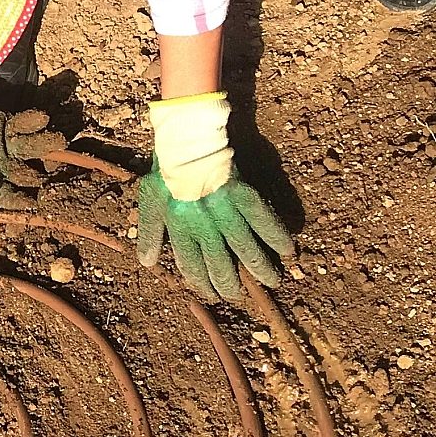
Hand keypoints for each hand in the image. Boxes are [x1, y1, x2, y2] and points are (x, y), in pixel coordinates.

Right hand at [0, 101, 67, 206]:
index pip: (7, 196)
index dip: (20, 201)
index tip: (33, 201)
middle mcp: (2, 167)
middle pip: (26, 173)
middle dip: (41, 170)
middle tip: (55, 167)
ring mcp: (8, 147)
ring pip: (31, 149)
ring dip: (44, 145)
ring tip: (58, 140)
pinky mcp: (11, 126)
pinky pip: (25, 126)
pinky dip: (33, 122)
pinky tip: (42, 118)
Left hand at [138, 90, 292, 300]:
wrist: (186, 139)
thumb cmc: (165, 171)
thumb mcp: (149, 200)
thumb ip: (149, 232)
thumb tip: (147, 263)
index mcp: (179, 226)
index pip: (192, 265)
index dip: (202, 283)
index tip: (211, 294)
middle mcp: (203, 224)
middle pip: (220, 262)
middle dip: (230, 283)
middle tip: (238, 296)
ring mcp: (225, 211)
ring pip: (245, 247)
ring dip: (260, 267)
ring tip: (273, 282)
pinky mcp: (244, 195)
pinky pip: (263, 220)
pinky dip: (276, 235)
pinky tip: (288, 250)